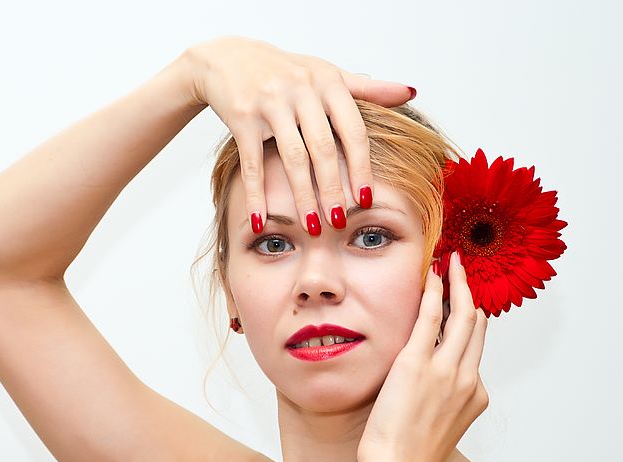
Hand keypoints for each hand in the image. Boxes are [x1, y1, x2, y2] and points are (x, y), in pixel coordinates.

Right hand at [184, 36, 413, 232]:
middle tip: (339, 222)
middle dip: (333, 189)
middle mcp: (301, 90)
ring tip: (311, 225)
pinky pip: (252, 162)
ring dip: (302, 196)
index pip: (353, 130)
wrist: (228, 58)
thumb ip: (366, 89)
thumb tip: (410, 92)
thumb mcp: (325, 74)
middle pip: (324, 149)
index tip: (366, 199)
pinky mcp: (242, 116)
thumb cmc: (283, 71)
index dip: (361, 167)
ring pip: (292, 158)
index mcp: (327, 82)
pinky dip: (256, 194)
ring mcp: (271, 103)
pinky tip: (260, 219)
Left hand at [357, 251, 489, 461]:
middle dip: (471, 295)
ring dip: (458, 286)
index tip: (466, 304)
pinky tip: (433, 276)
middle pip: (476, 327)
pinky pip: (431, 318)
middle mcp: (467, 379)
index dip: (472, 322)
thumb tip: (429, 382)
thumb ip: (441, 399)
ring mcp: (445, 370)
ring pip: (461, 317)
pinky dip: (434, 293)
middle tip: (463, 272)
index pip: (476, 348)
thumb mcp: (437, 424)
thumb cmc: (408, 455)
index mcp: (474, 395)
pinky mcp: (418, 364)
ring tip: (452, 265)